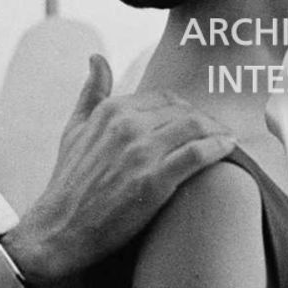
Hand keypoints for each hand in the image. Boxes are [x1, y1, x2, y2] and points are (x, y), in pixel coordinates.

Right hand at [2, 55, 233, 287]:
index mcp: (111, 110)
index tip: (196, 123)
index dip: (184, 110)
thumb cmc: (69, 182)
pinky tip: (228, 148)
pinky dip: (219, 147)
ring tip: (227, 140)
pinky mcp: (154, 181)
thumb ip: (90, 92)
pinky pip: (198, 154)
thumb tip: (97, 57)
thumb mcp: (74, 130)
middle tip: (217, 133)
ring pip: (195, 127)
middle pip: (184, 111)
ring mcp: (141, 153)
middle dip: (204, 121)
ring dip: (217, 131)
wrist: (59, 230)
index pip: (165, 98)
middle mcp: (127, 125)